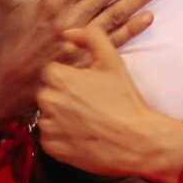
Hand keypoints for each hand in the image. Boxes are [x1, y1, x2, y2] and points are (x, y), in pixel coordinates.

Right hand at [0, 0, 165, 129]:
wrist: (6, 88)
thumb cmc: (8, 42)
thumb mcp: (6, 5)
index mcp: (54, 3)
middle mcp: (71, 20)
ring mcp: (82, 41)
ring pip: (117, 13)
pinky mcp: (88, 60)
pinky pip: (115, 41)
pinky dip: (133, 29)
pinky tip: (150, 16)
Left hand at [37, 24, 182, 181]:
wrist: (135, 140)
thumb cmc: (124, 98)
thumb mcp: (112, 60)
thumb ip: (91, 37)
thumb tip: (68, 33)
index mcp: (59, 78)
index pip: (50, 71)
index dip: (67, 75)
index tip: (83, 83)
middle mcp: (48, 102)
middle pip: (46, 92)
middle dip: (62, 94)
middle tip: (87, 100)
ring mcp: (49, 127)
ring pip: (46, 115)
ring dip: (60, 115)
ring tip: (85, 118)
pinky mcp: (52, 149)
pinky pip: (49, 137)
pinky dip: (60, 135)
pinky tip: (81, 133)